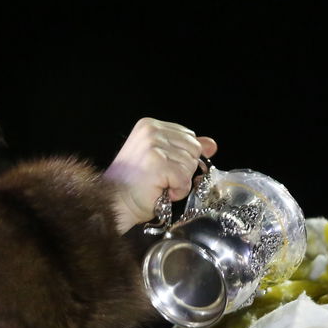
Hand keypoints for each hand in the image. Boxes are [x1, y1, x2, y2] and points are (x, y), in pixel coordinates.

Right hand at [102, 118, 217, 232]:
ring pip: (191, 165)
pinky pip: (185, 179)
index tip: (162, 168)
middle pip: (194, 149)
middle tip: (160, 178)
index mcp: (150, 125)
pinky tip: (160, 191)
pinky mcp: (158, 164)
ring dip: (179, 181)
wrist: (116, 203)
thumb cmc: (135, 184)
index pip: (189, 137)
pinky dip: (177, 191)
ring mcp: (154, 146)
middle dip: (183, 169)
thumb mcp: (162, 159)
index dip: (182, 157)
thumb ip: (185, 148)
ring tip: (158, 185)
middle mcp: (152, 131)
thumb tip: (212, 144)